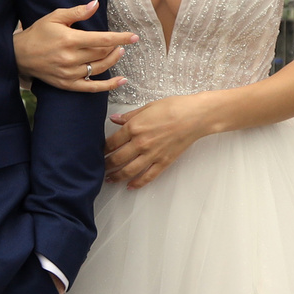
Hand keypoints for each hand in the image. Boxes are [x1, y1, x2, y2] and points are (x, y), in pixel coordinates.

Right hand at [15, 1, 137, 92]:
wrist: (19, 56)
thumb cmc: (38, 33)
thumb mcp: (55, 17)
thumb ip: (77, 12)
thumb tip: (95, 4)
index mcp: (69, 40)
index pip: (102, 40)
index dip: (120, 38)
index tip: (134, 37)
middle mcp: (71, 58)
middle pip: (102, 54)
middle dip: (116, 48)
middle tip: (120, 43)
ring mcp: (69, 73)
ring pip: (99, 68)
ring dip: (113, 60)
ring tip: (118, 53)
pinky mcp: (67, 84)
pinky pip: (92, 88)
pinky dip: (108, 85)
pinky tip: (121, 81)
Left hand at [104, 93, 219, 188]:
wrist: (195, 116)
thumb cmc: (174, 107)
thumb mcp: (147, 107)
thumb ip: (129, 116)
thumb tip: (114, 119)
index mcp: (134, 127)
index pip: (112, 142)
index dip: (103, 149)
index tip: (98, 153)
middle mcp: (140, 143)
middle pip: (117, 159)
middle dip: (106, 165)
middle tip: (100, 168)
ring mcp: (152, 154)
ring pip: (129, 170)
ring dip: (117, 177)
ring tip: (109, 180)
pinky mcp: (164, 162)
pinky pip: (148, 176)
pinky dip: (137, 183)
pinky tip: (130, 186)